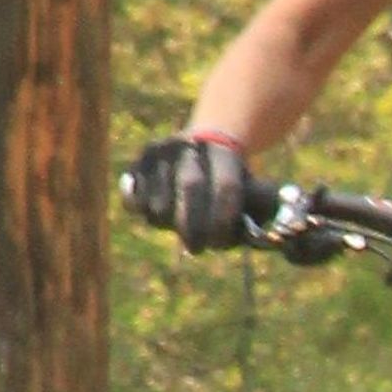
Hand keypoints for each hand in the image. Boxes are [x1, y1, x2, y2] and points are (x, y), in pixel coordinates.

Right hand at [129, 130, 253, 249]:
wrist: (205, 147)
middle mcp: (190, 144)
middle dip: (194, 228)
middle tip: (197, 248)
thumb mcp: (253, 192)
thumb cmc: (232, 183)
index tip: (219, 244)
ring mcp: (161, 151)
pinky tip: (157, 216)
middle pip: (190, 188)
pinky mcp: (140, 161)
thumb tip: (248, 233)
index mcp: (224, 150)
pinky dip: (140, 211)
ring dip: (169, 224)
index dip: (223, 221)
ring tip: (180, 226)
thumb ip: (258, 212)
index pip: (226, 186)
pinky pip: (132, 198)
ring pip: (159, 202)